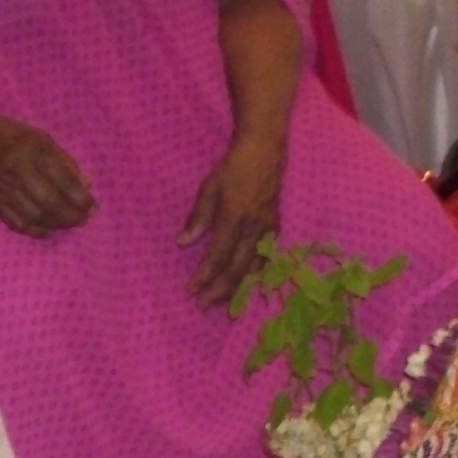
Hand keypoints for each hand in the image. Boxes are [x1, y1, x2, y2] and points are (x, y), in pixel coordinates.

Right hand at [0, 106, 94, 236]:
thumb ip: (62, 160)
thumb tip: (86, 184)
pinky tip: (47, 228)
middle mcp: (18, 169)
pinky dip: (36, 230)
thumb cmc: (5, 134)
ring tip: (68, 223)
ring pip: (36, 215)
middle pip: (51, 201)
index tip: (93, 206)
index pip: (63, 179)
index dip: (80, 197)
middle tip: (84, 219)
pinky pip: (17, 222)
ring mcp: (4, 188)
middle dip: (72, 215)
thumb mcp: (37, 137)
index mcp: (32, 149)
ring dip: (56, 224)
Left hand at [179, 132, 282, 308]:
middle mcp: (254, 228)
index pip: (218, 256)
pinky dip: (254, 277)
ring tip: (222, 304)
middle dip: (219, 290)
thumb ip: (198, 217)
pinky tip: (245, 287)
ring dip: (237, 289)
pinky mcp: (276, 229)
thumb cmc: (233, 168)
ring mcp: (268, 230)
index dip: (204, 276)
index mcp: (235, 217)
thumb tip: (182, 242)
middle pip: (237, 269)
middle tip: (203, 305)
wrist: (265, 152)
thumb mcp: (209, 188)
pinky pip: (265, 261)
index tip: (191, 290)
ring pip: (253, 269)